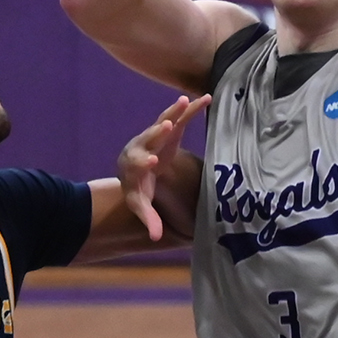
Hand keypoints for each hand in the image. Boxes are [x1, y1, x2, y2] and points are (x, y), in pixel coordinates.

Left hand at [117, 92, 207, 240]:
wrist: (132, 168)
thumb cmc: (138, 188)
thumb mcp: (140, 205)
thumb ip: (149, 219)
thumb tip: (156, 239)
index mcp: (133, 167)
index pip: (137, 164)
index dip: (144, 162)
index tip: (153, 161)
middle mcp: (141, 147)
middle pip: (147, 138)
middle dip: (157, 133)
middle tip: (166, 125)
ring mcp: (153, 135)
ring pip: (162, 121)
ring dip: (173, 111)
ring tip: (185, 101)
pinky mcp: (166, 128)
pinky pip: (179, 116)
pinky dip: (190, 108)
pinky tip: (205, 98)